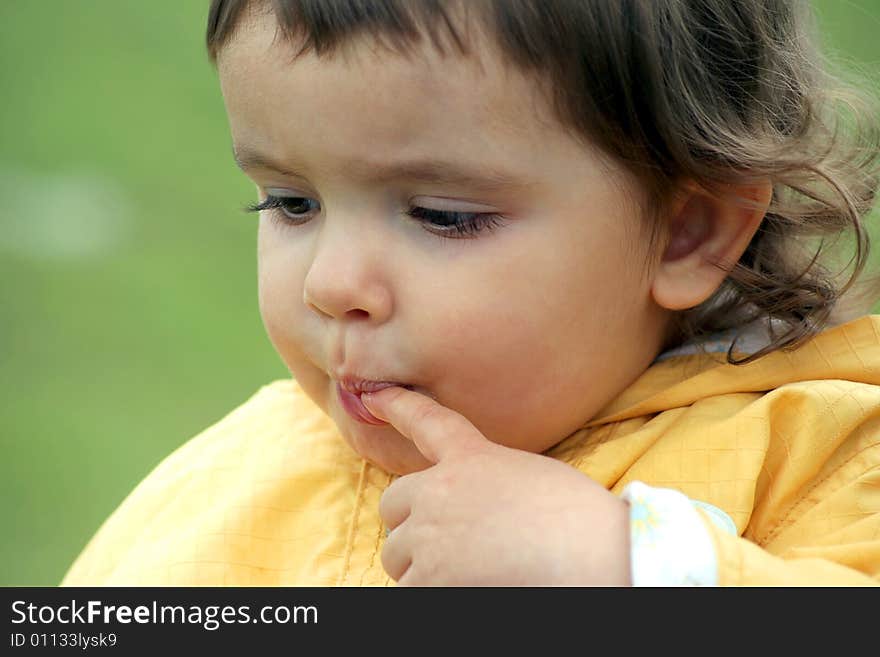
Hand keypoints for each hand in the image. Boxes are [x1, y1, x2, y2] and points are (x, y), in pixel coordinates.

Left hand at [361, 386, 631, 585]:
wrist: (596, 555)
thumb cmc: (582, 522)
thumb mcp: (532, 478)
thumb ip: (490, 482)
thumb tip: (473, 511)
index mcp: (474, 457)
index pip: (428, 423)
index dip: (398, 405)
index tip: (372, 394)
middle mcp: (441, 490)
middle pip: (392, 505)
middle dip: (409, 525)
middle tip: (445, 545)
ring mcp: (431, 533)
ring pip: (397, 556)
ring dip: (419, 567)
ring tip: (468, 573)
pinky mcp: (430, 578)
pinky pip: (408, 591)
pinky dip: (430, 594)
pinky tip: (467, 591)